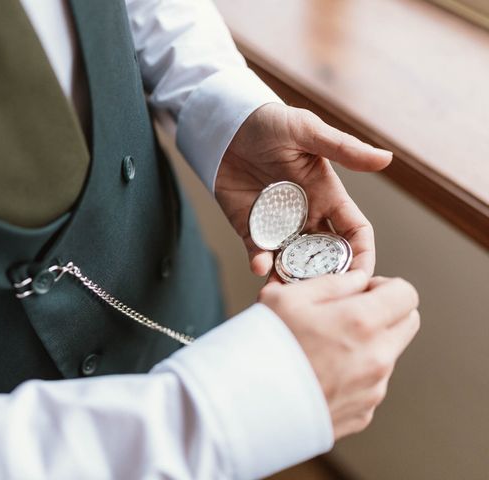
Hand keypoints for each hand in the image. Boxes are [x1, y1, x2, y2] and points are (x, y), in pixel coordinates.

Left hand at [216, 103, 391, 278]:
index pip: (354, 233)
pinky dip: (260, 262)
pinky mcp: (250, 227)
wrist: (227, 125)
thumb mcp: (309, 132)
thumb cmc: (272, 122)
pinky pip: (258, 252)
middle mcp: (307, 215)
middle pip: (324, 256)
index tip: (361, 278)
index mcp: (328, 196)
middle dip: (327, 277)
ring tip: (290, 293)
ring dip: (292, 278)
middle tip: (323, 296)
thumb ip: (344, 149)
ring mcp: (279, 224)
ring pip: (292, 261)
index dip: (361, 255)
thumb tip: (386, 159)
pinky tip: (260, 266)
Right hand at [259, 271, 419, 438]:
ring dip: (367, 345)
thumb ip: (330, 283)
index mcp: (361, 322)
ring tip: (323, 348)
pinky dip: (353, 374)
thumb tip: (357, 280)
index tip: (363, 291)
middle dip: (385, 312)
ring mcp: (372, 390)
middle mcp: (376, 358)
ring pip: (387, 354)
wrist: (246, 405)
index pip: (406, 294)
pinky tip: (320, 373)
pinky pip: (370, 385)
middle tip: (348, 313)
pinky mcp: (363, 414)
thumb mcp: (285, 297)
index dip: (386, 286)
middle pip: (408, 323)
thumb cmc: (262, 348)